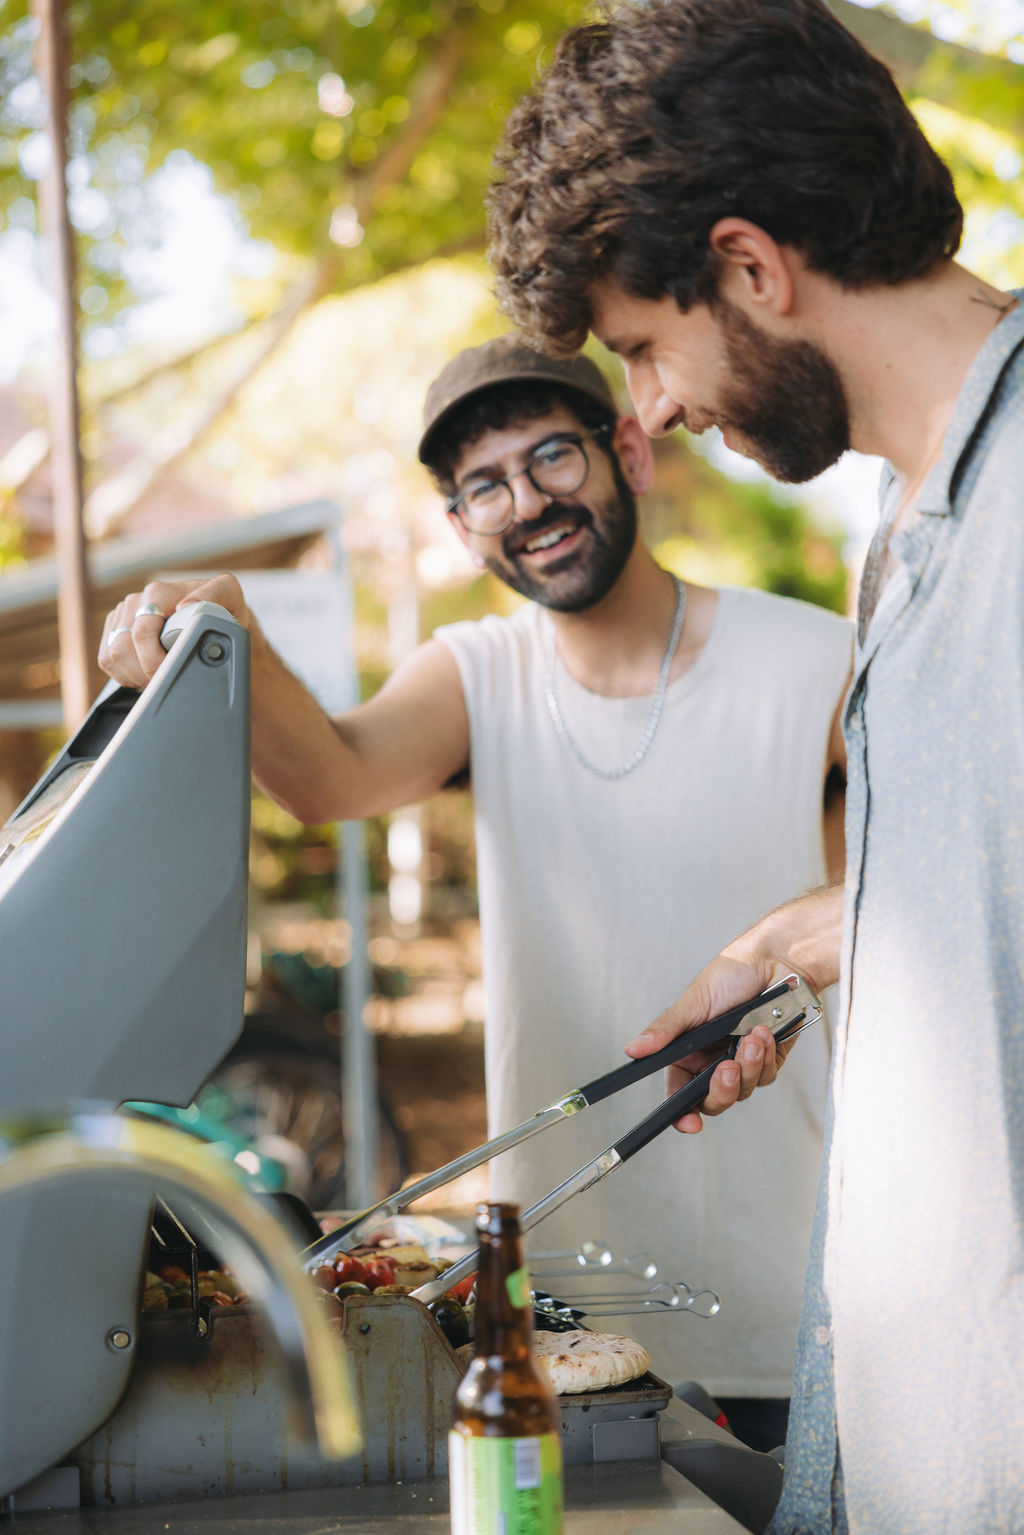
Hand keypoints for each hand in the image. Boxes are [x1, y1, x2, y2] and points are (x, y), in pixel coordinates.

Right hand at [99, 574, 252, 689]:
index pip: (142, 633)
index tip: (171, 673)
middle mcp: (137, 601)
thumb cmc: (222, 611)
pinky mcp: (115, 629)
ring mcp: (123, 615)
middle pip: (122, 649)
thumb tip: (186, 606)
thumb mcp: (229, 598)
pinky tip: (145, 673)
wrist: (215, 619)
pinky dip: (124, 674)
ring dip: (134, 675)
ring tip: (159, 677)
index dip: (154, 661)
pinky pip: (106, 659)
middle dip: (145, 673)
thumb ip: (214, 594)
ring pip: (112, 656)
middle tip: (167, 681)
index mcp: (159, 592)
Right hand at [625, 886, 843, 1133]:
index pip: (680, 1092)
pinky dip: (766, 1056)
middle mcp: (712, 1061)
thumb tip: (632, 1050)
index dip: (682, 1113)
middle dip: (722, 1089)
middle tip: (728, 1068)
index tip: (690, 1123)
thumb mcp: (693, 1003)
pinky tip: (765, 1032)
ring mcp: (742, 1062)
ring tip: (753, 1036)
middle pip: (713, 1101)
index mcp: (688, 1051)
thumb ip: (665, 1030)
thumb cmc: (731, 975)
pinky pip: (766, 1076)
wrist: (777, 961)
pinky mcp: (769, 1060)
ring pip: (743, 1091)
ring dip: (748, 1065)